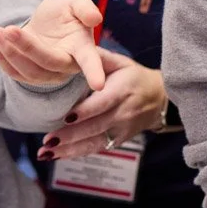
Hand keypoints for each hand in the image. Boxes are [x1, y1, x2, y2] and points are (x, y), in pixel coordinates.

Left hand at [0, 0, 106, 90]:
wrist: (45, 25)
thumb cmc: (65, 14)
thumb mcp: (75, 3)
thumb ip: (85, 8)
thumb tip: (95, 19)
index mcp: (82, 49)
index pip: (90, 61)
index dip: (95, 72)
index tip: (98, 86)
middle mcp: (67, 66)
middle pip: (49, 62)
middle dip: (28, 47)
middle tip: (9, 29)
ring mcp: (47, 74)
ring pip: (29, 71)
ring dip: (10, 52)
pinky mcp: (28, 76)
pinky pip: (13, 73)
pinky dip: (0, 57)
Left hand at [36, 52, 166, 160]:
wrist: (160, 98)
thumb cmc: (134, 77)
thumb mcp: (120, 63)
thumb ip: (99, 58)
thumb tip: (74, 51)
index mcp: (123, 90)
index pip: (103, 103)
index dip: (85, 111)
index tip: (67, 117)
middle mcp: (124, 112)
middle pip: (96, 126)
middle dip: (71, 135)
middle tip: (48, 140)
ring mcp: (122, 129)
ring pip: (94, 141)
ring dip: (69, 149)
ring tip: (46, 153)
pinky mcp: (118, 140)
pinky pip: (96, 148)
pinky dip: (75, 153)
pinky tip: (57, 156)